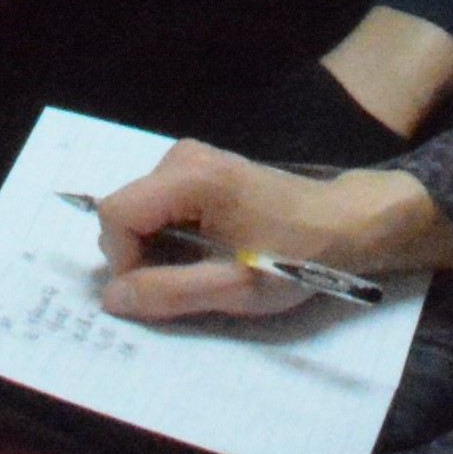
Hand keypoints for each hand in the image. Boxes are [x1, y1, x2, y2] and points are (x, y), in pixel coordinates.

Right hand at [89, 147, 445, 324]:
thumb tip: (110, 297)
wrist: (341, 225)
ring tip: (204, 268)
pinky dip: (170, 236)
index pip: (116, 215)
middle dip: (141, 256)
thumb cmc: (294, 257)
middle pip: (125, 211)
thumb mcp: (233, 288)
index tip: (159, 291)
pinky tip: (206, 251)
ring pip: (139, 211)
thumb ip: (168, 292)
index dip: (124, 261)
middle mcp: (183, 156)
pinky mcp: (200, 168)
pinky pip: (158, 206)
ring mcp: (190, 158)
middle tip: (189, 283)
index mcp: (191, 176)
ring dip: (156, 249)